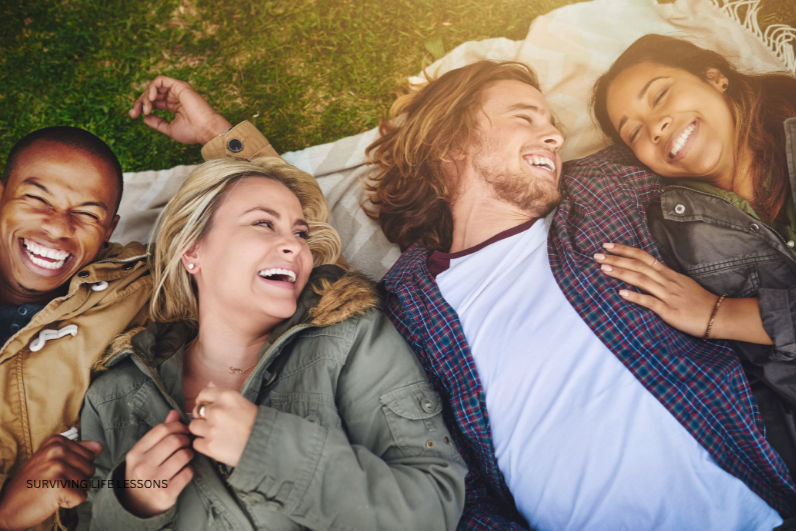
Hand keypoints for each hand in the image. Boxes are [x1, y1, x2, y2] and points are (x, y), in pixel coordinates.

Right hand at [0, 435, 101, 529]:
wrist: (7, 507)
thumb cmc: (31, 484)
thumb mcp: (51, 461)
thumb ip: (77, 451)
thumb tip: (99, 447)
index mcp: (56, 442)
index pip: (90, 456)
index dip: (76, 469)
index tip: (55, 474)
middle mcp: (57, 451)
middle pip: (90, 469)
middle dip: (77, 481)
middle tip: (54, 484)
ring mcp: (57, 467)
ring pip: (87, 483)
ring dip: (72, 492)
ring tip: (52, 491)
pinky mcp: (59, 485)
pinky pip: (81, 497)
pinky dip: (69, 503)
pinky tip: (52, 500)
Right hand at [122, 410, 193, 517]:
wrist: (136, 505)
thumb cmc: (144, 472)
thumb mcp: (144, 453)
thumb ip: (159, 433)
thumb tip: (175, 413)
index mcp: (136, 453)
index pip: (162, 429)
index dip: (177, 426)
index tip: (183, 429)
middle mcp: (143, 466)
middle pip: (175, 440)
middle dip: (185, 439)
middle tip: (186, 443)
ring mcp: (155, 481)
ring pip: (184, 455)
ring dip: (189, 454)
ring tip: (186, 456)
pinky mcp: (167, 493)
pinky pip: (188, 472)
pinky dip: (190, 469)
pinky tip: (184, 471)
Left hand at [129, 75, 231, 144]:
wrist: (206, 130)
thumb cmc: (193, 132)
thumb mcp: (170, 129)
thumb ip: (157, 123)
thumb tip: (144, 117)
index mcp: (174, 106)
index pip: (154, 102)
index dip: (141, 106)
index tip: (133, 115)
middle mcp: (176, 97)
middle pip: (152, 94)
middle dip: (140, 102)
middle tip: (134, 112)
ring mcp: (178, 91)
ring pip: (154, 86)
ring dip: (146, 96)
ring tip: (146, 108)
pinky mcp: (180, 86)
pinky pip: (161, 80)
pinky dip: (152, 87)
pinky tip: (151, 98)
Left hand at [190, 387, 257, 466]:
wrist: (266, 445)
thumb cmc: (257, 424)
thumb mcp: (242, 402)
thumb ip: (222, 395)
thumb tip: (208, 384)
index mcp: (227, 396)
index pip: (204, 393)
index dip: (203, 401)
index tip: (206, 406)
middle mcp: (217, 410)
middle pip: (197, 411)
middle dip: (203, 417)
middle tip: (215, 424)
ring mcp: (211, 428)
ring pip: (194, 426)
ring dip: (202, 431)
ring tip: (216, 435)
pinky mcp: (209, 445)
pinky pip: (196, 443)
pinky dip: (204, 445)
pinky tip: (216, 444)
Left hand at [594, 242, 718, 336]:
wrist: (720, 315)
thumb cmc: (699, 301)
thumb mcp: (681, 284)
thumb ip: (663, 279)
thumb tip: (645, 274)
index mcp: (668, 274)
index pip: (643, 257)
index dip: (625, 250)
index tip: (608, 245)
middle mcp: (667, 281)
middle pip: (638, 266)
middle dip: (616, 259)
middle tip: (597, 254)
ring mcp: (668, 295)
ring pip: (642, 280)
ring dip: (622, 273)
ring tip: (604, 268)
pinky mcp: (670, 311)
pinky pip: (651, 302)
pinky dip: (636, 297)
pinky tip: (621, 293)